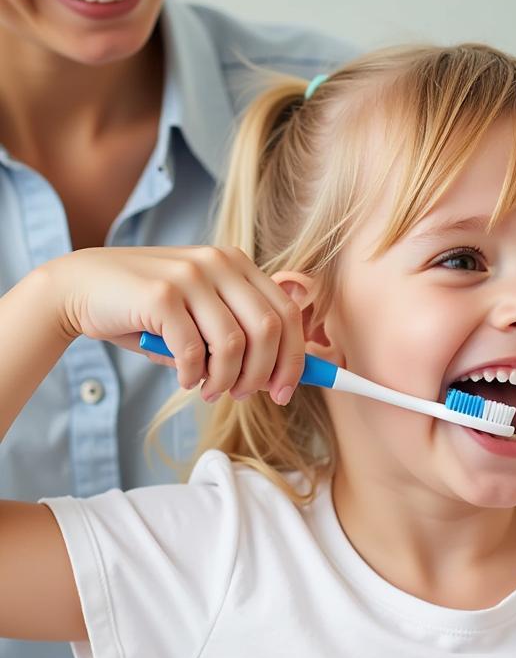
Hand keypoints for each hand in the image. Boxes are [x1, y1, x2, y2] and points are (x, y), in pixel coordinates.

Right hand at [46, 246, 304, 404]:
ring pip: (234, 344)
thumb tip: (277, 378)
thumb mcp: (201, 316)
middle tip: (245, 396)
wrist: (79, 288)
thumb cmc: (148, 311)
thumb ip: (238, 335)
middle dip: (263, 373)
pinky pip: (193, 351)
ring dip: (226, 380)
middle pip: (269, 329)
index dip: (294, 358)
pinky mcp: (161, 294)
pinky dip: (193, 376)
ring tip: (210, 391)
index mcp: (237, 264)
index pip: (287, 313)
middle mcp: (219, 262)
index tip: (284, 391)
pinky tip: (185, 381)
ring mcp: (191, 274)